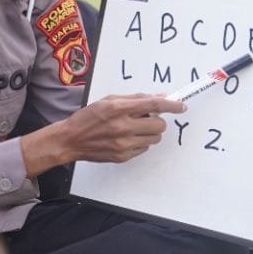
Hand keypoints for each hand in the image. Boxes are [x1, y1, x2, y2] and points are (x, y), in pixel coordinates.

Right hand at [20, 94, 180, 174]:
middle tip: (147, 119)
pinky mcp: (123, 156)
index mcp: (118, 109)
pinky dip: (140, 143)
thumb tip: (159, 97)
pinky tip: (125, 139)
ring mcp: (123, 144)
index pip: (153, 105)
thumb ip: (135, 99)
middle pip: (159, 125)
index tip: (182, 106)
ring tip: (134, 129)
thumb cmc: (89, 117)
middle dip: (157, 121)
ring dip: (150, 133)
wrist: (71, 140)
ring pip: (155, 139)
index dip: (172, 105)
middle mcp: (122, 126)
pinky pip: (144, 149)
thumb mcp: (109, 101)